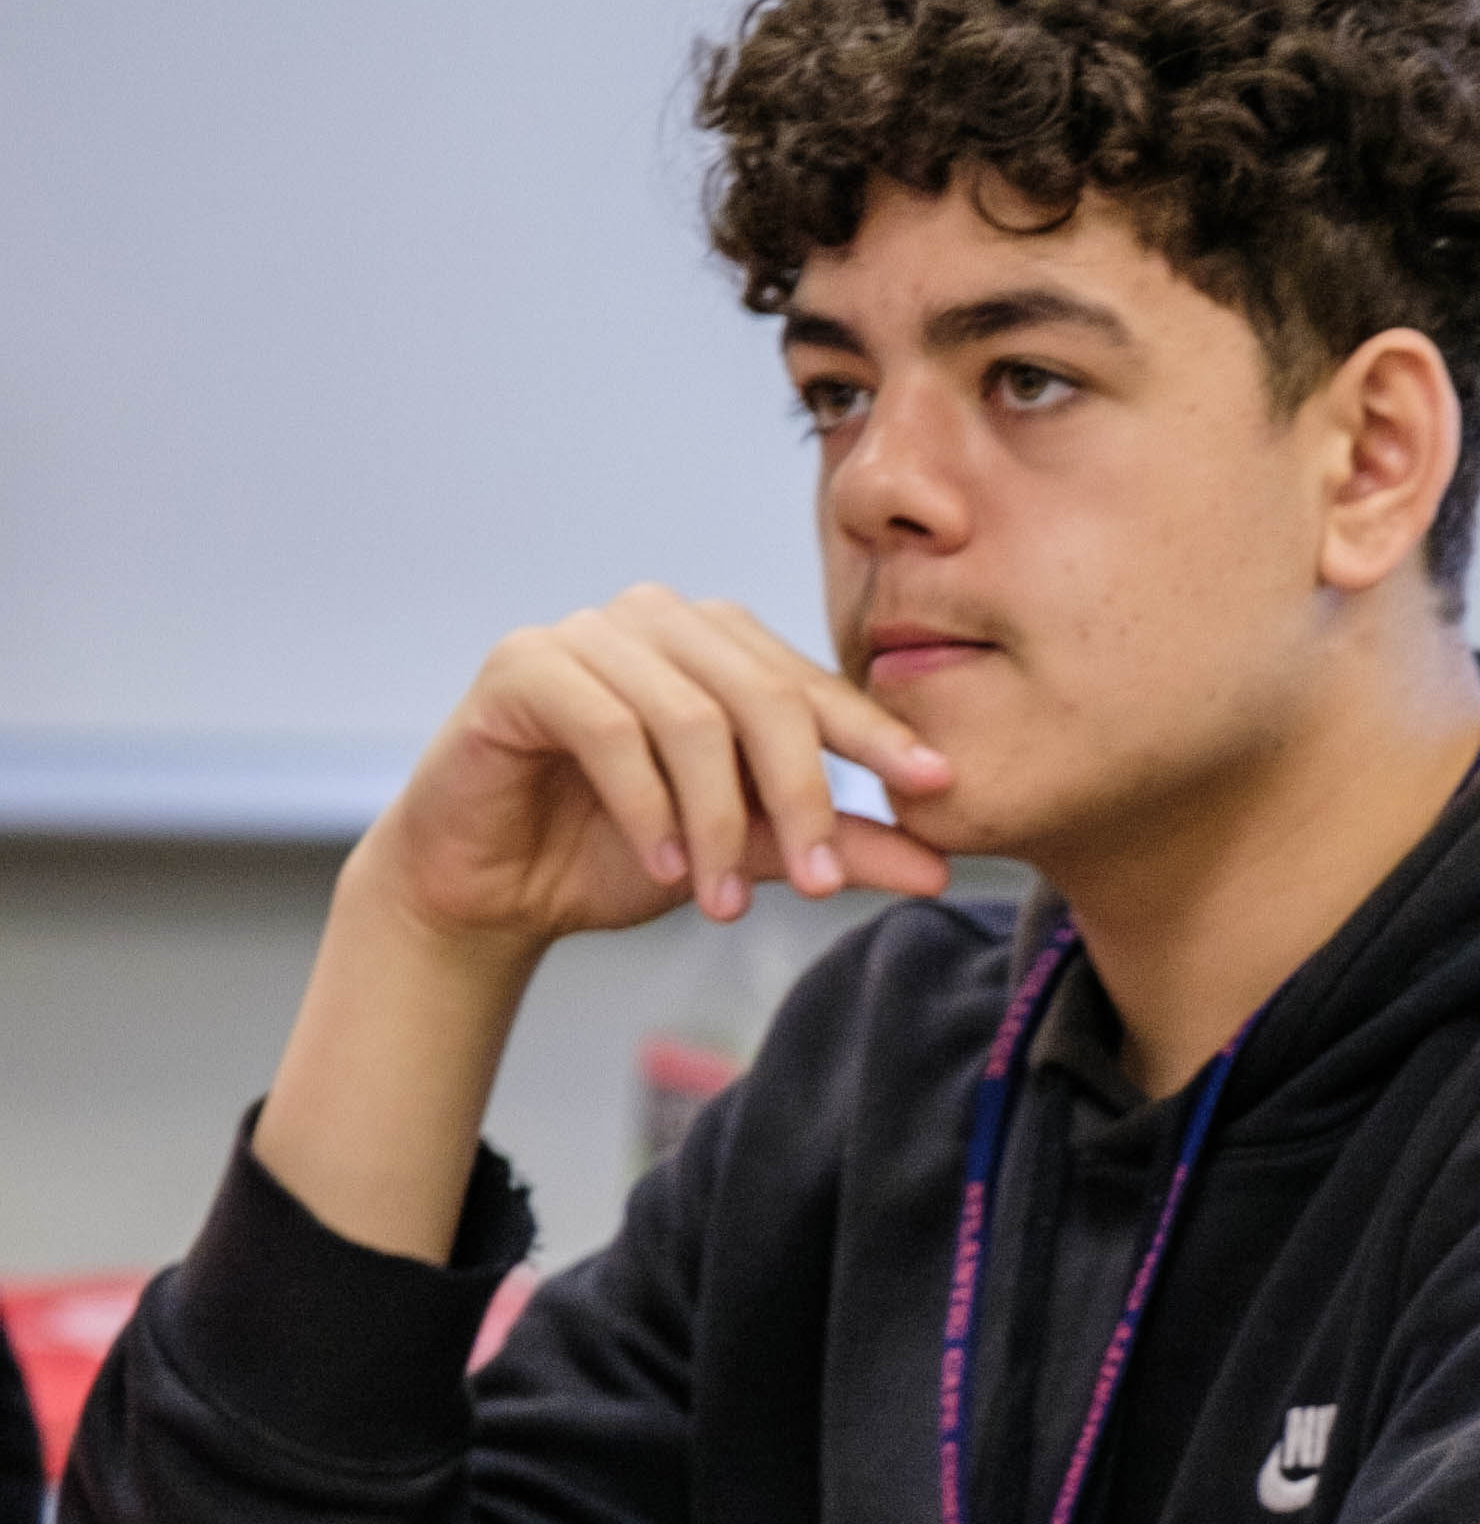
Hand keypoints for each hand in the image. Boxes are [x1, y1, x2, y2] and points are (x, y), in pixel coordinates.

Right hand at [359, 585, 956, 951]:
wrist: (494, 884)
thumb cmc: (617, 852)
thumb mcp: (745, 853)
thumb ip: (833, 848)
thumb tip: (941, 867)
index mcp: (719, 647)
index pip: (813, 685)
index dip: (877, 737)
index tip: (938, 790)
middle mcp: (658, 622)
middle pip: (764, 695)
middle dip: (803, 796)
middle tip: (820, 887)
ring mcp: (585, 635)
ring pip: (691, 717)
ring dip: (717, 821)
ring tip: (725, 901)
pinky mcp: (521, 667)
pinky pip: (609, 728)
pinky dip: (648, 807)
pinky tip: (664, 869)